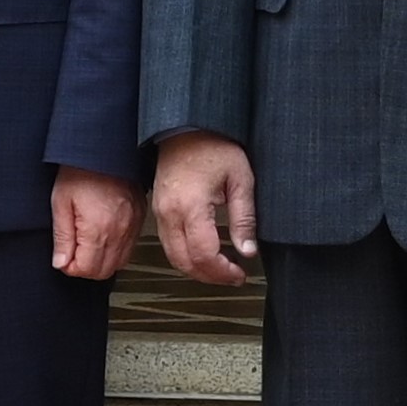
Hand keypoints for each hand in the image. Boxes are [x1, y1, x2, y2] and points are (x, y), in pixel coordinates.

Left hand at [45, 168, 140, 285]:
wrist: (104, 148)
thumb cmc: (81, 170)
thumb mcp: (60, 203)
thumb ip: (62, 237)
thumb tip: (61, 262)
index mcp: (98, 229)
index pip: (87, 270)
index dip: (70, 267)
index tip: (64, 257)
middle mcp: (120, 230)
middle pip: (104, 271)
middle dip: (86, 268)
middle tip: (73, 253)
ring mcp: (132, 225)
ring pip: (120, 262)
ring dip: (101, 260)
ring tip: (87, 244)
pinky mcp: (139, 218)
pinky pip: (130, 247)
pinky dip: (116, 249)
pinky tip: (103, 237)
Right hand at [148, 132, 257, 284]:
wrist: (185, 128)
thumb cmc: (214, 147)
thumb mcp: (241, 179)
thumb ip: (245, 218)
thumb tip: (248, 251)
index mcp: (191, 206)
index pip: (203, 254)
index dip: (222, 272)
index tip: (240, 274)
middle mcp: (170, 214)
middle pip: (185, 262)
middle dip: (210, 276)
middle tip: (233, 277)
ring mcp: (160, 213)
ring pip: (173, 257)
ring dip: (197, 270)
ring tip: (222, 269)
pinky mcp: (158, 211)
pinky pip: (168, 244)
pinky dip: (186, 256)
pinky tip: (205, 254)